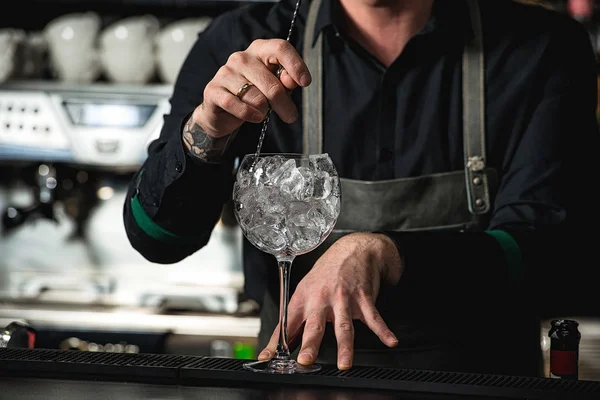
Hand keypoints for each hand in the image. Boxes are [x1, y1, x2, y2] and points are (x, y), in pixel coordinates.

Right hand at [191, 38, 311, 137]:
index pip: (280, 48)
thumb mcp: (273, 87)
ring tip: (262, 113)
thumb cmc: (252, 96)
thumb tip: (292, 80)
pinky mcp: (213, 90)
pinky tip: (255, 118)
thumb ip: (284, 82)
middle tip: (290, 116)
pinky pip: (237, 105)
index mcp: (259, 50)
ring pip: (256, 98)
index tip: (305, 82)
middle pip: (272, 83)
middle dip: (284, 104)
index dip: (295, 65)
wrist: (221, 111)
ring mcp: (225, 73)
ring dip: (264, 111)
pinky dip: (249, 115)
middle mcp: (241, 57)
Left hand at [258, 233, 402, 369]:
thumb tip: (288, 341)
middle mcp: (321, 298)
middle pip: (314, 325)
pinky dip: (383, 330)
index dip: (277, 341)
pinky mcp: (363, 297)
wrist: (353, 249)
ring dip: (345, 346)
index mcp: (304, 297)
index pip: (287, 323)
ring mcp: (343, 298)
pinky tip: (390, 341)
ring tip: (345, 363)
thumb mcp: (307, 289)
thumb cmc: (328, 272)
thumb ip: (300, 316)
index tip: (268, 357)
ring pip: (343, 326)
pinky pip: (373, 317)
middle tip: (305, 360)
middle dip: (310, 344)